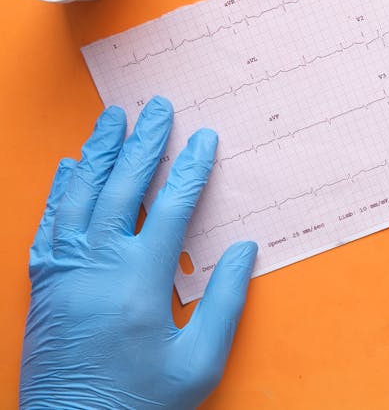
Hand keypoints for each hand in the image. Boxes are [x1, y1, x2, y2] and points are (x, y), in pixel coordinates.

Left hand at [20, 98, 257, 409]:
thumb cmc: (140, 401)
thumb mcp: (198, 362)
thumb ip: (224, 301)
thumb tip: (243, 249)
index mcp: (140, 282)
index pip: (170, 207)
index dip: (191, 168)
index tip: (204, 138)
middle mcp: (96, 267)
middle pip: (121, 188)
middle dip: (143, 143)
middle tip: (156, 108)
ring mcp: (64, 273)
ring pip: (80, 196)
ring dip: (98, 153)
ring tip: (112, 119)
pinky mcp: (44, 285)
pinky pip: (50, 224)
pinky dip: (61, 190)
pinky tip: (71, 168)